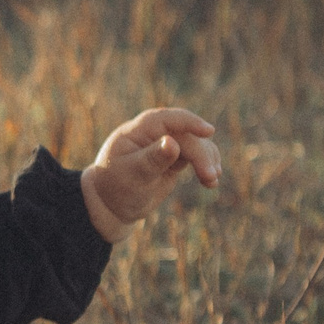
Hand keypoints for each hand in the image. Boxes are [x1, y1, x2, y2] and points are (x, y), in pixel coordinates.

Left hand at [81, 108, 220, 241]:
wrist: (112, 204)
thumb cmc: (116, 187)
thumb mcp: (132, 175)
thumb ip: (152, 159)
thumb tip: (172, 143)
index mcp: (137, 131)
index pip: (166, 119)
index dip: (189, 122)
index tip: (208, 131)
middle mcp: (153, 133)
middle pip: (186, 135)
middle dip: (201, 154)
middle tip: (210, 177)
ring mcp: (165, 144)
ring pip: (196, 143)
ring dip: (208, 159)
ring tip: (211, 181)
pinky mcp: (175, 157)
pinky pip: (197, 154)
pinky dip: (206, 165)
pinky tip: (211, 182)